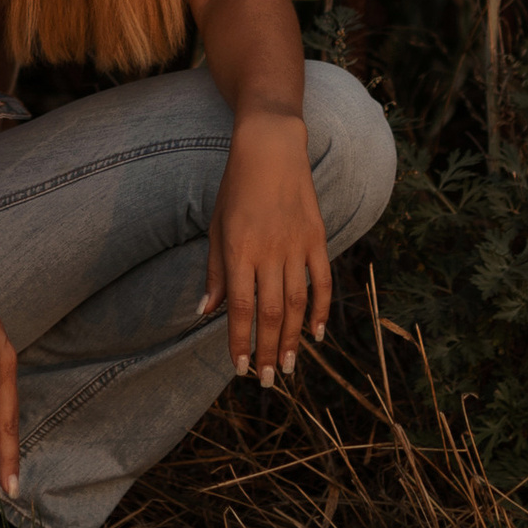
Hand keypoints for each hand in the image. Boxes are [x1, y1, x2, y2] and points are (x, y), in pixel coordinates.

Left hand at [200, 104, 331, 387]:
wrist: (270, 147)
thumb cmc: (235, 188)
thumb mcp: (216, 227)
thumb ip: (214, 272)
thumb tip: (205, 312)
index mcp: (238, 250)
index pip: (238, 307)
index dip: (240, 341)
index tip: (241, 368)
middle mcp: (268, 251)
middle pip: (270, 312)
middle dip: (269, 350)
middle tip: (269, 380)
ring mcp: (296, 245)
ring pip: (297, 303)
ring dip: (294, 339)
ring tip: (291, 367)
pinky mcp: (317, 237)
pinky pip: (322, 280)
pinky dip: (321, 309)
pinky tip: (318, 334)